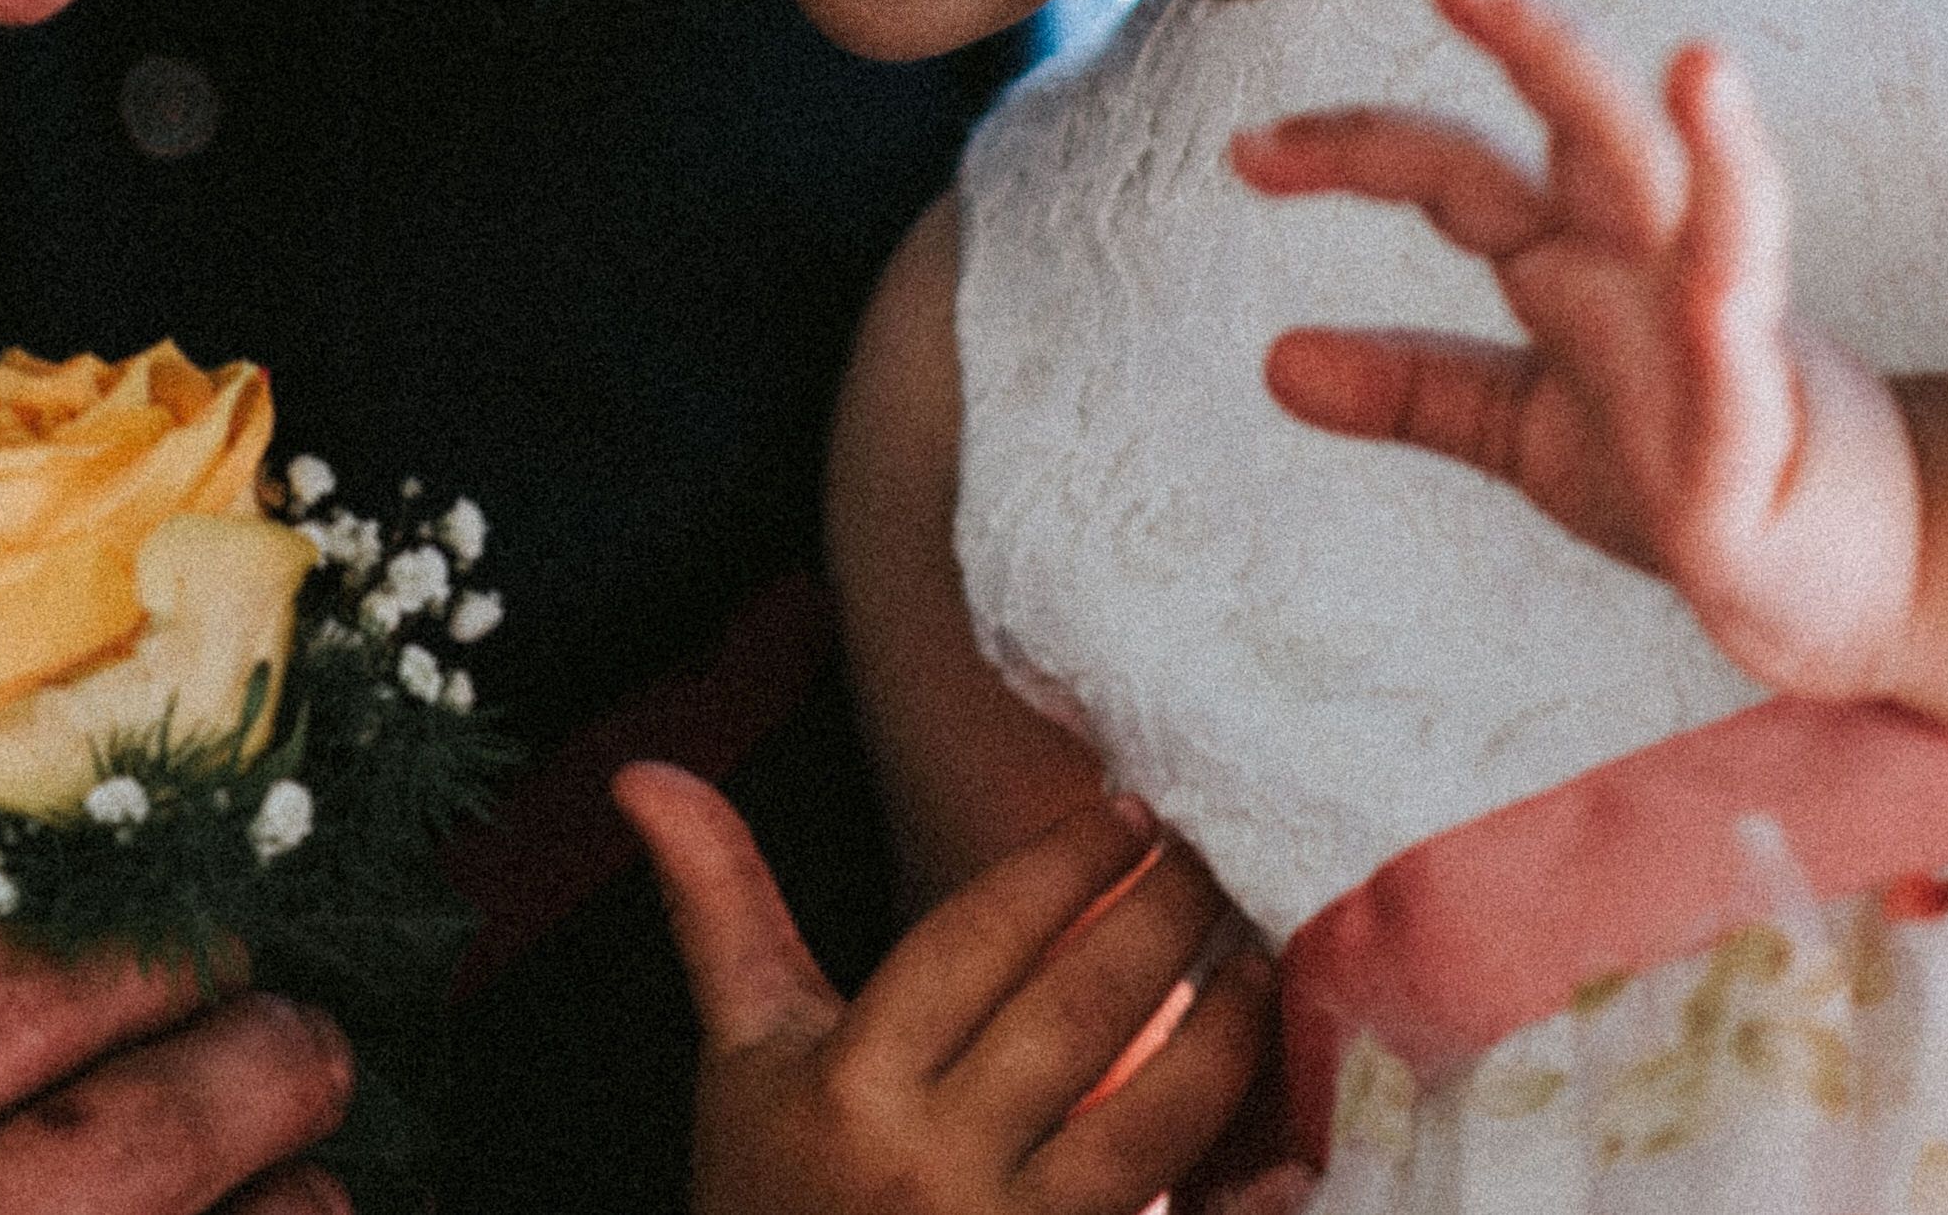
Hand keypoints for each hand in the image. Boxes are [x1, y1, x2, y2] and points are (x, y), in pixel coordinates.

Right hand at [615, 763, 1268, 1214]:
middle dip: (1163, 922)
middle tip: (1221, 856)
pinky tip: (1302, 1143)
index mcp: (847, 1086)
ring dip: (1228, 1033)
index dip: (1062, 867)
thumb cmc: (768, 1197)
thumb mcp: (741, 1055)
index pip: (976, 942)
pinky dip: (1250, 1197)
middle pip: (1076, 1014)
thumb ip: (718, 908)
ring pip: (1153, 1120)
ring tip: (1264, 958)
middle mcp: (930, 1168)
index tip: (1130, 810)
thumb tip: (645, 774)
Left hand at [1228, 0, 1921, 699]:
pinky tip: (1716, 300)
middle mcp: (1652, 271)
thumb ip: (1410, 386)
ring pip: (1721, 225)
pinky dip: (1730, 336)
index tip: (1245, 151)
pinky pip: (1749, 380)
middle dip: (1541, 44)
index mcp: (1579, 257)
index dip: (1355, 147)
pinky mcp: (1759, 444)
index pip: (1458, 169)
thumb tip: (1275, 361)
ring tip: (1700, 61)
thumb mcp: (1520, 427)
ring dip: (1718, 148)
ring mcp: (1720, 346)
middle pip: (1598, 136)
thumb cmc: (1681, 469)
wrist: (1824, 569)